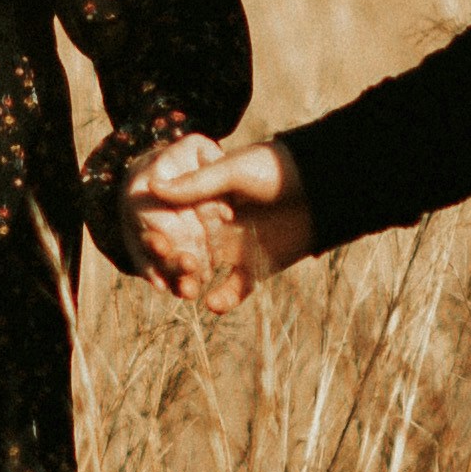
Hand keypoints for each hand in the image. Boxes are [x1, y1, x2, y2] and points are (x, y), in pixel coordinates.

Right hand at [119, 135, 317, 316]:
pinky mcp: (255, 268)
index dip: (158, 230)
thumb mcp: (235, 171)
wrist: (324, 187)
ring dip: (192, 282)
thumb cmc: (277, 168)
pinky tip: (213, 303)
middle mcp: (214, 226)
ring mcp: (233, 248)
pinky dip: (223, 298)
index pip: (173, 218)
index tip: (146, 240)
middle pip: (185, 248)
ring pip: (203, 271)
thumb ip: (197, 183)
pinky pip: (233, 289)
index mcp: (204, 199)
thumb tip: (153, 185)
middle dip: (173, 261)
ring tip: (187, 291)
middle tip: (166, 268)